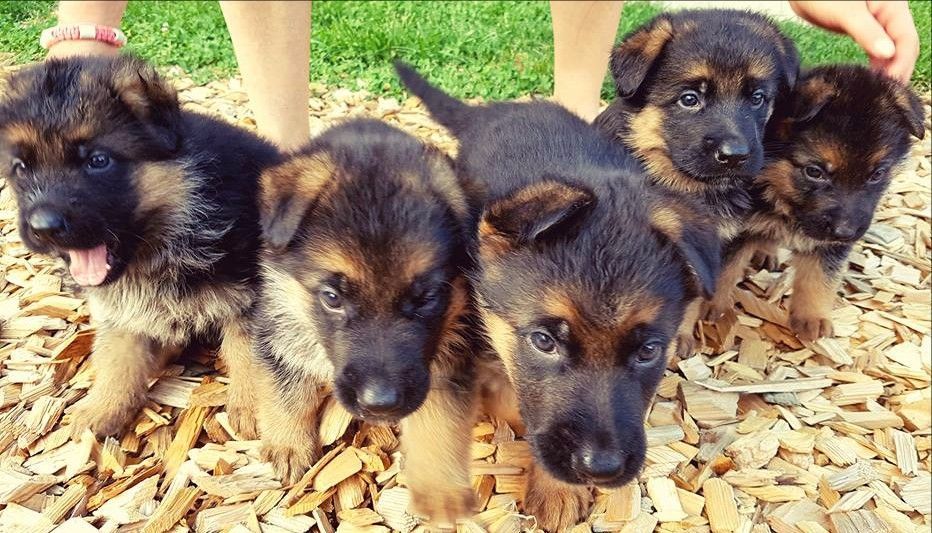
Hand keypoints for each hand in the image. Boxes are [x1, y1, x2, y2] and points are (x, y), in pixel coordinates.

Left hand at [789, 1, 919, 82]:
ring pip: (890, 51)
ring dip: (887, 70)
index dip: (902, 64)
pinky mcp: (864, 32)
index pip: (907, 40)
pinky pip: (876, 51)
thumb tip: (887, 54)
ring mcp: (878, 25)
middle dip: (897, 70)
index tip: (890, 85)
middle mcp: (889, 16)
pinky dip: (875, 65)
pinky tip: (869, 79)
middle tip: (885, 95)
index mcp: (893, 8)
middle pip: (903, 48)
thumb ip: (867, 33)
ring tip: (878, 91)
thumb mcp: (847, 14)